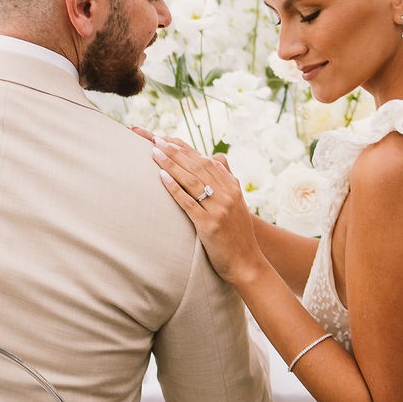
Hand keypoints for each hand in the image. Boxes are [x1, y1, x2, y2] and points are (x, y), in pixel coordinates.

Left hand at [149, 136, 262, 286]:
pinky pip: (189, 202)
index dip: (184, 149)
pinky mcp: (210, 224)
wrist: (248, 263)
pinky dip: (175, 188)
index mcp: (232, 186)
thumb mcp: (237, 203)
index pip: (204, 161)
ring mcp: (219, 208)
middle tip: (155, 139)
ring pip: (192, 180)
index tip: (166, 138)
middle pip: (197, 166)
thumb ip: (226, 181)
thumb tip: (216, 159)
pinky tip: (161, 177)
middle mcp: (227, 193)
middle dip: (174, 151)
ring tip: (154, 152)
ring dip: (171, 164)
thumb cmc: (237, 234)